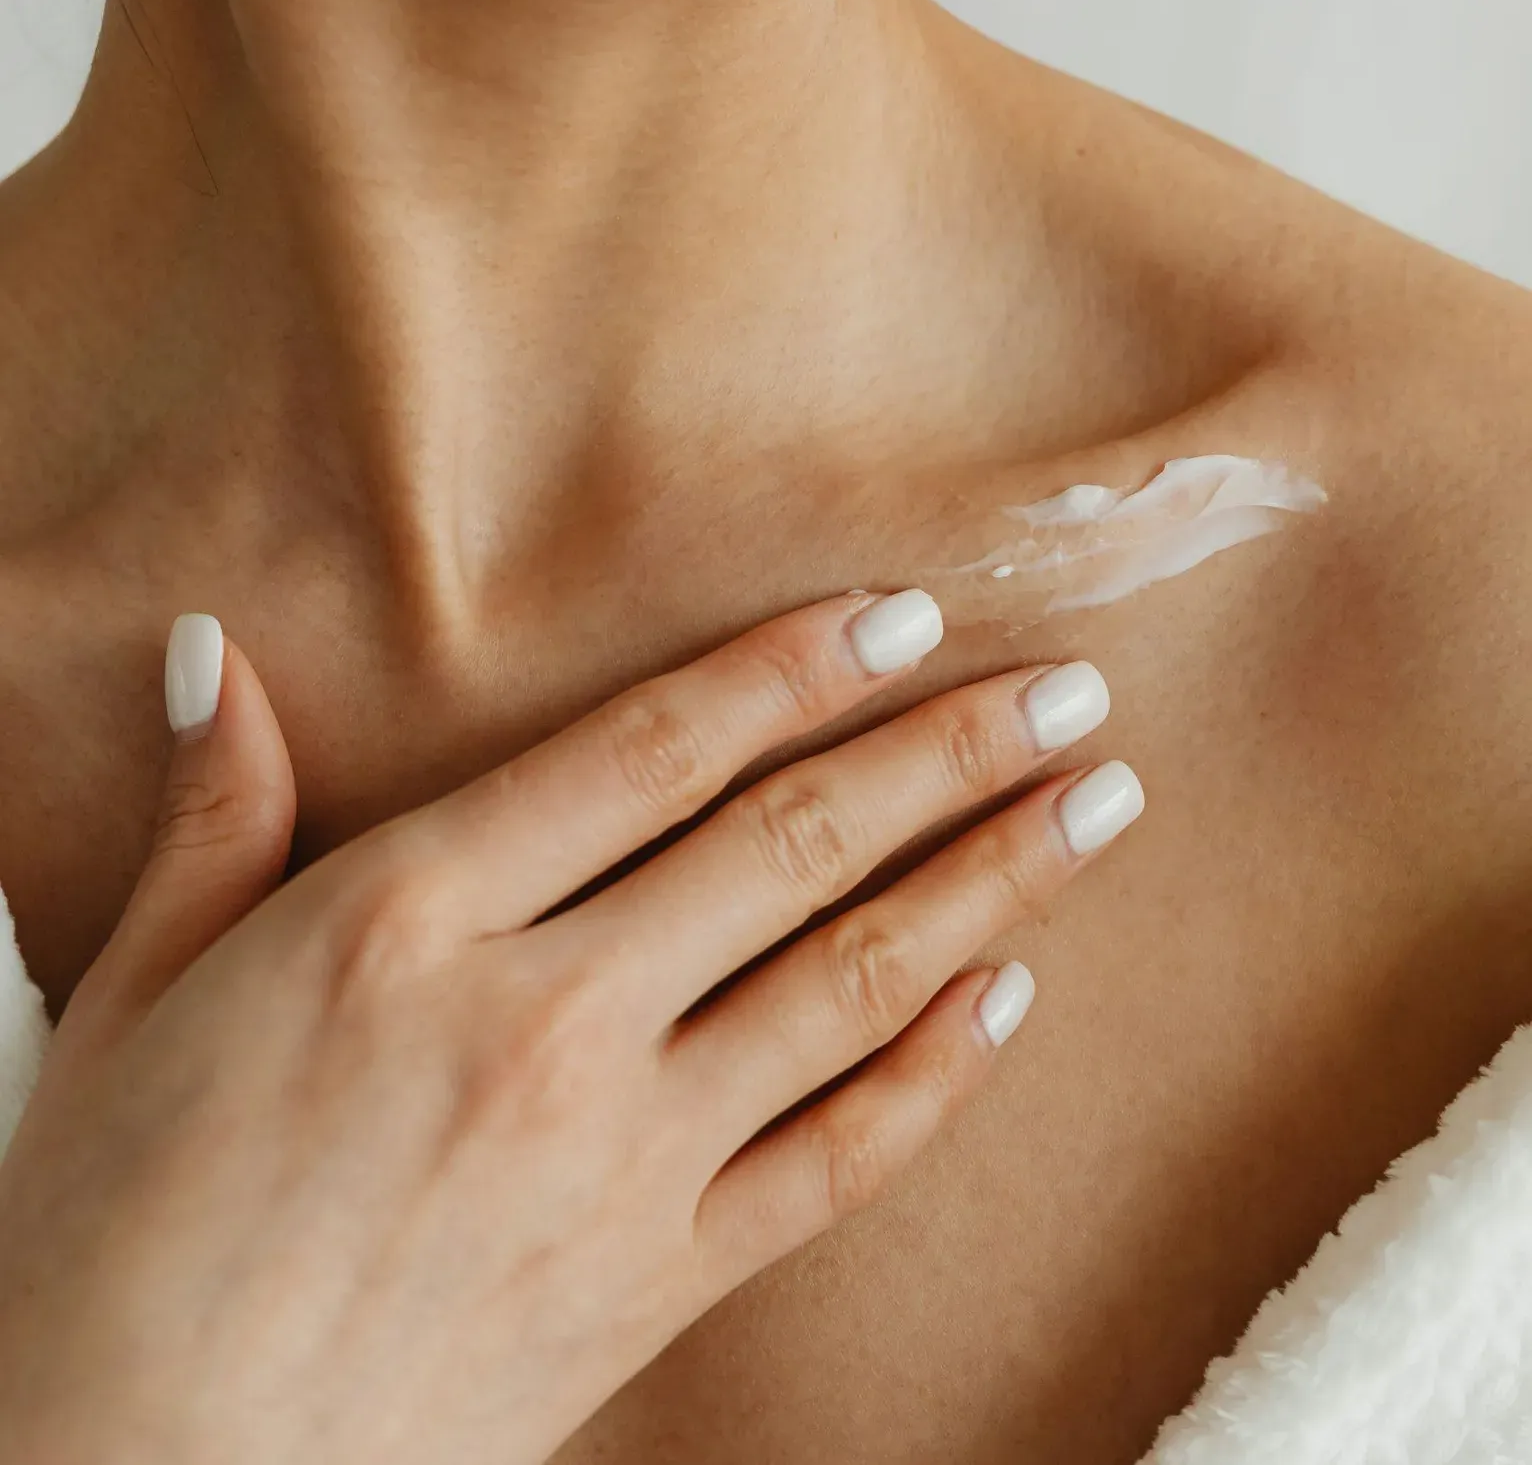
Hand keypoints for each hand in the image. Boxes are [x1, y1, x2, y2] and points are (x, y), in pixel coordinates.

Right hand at [0, 590, 1139, 1464]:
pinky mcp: (655, 1280)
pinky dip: (936, 1072)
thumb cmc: (108, 1233)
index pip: (651, 748)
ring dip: (992, 880)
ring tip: (1097, 803)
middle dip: (948, 750)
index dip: (795, 667)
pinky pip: (836, 1159)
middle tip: (1070, 685)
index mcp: (404, 917)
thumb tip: (221, 655)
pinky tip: (1013, 994)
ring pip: (850, 982)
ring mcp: (615, 1157)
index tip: (908, 614)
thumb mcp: (136, 994)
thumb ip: (218, 816)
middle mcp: (536, 1017)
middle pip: (790, 844)